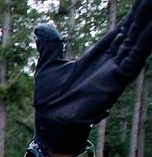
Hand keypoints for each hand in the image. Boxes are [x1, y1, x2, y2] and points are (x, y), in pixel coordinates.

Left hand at [33, 2, 151, 153]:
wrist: (50, 120)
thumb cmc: (50, 98)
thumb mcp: (48, 65)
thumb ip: (50, 45)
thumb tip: (41, 27)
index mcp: (98, 55)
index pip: (121, 31)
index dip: (132, 16)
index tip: (142, 2)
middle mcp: (112, 61)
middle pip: (133, 32)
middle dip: (144, 15)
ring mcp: (117, 70)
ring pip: (138, 41)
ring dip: (147, 24)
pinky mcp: (117, 79)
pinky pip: (135, 57)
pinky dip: (144, 42)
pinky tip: (151, 28)